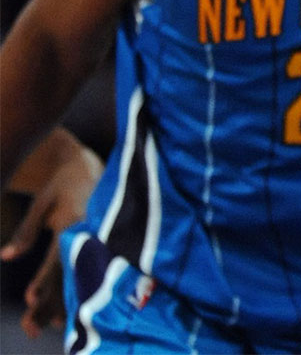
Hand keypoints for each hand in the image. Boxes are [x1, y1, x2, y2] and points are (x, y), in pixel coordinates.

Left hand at [1, 141, 102, 337]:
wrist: (91, 168)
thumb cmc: (62, 185)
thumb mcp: (41, 203)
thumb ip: (26, 231)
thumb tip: (6, 256)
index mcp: (74, 222)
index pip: (57, 256)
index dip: (44, 279)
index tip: (29, 299)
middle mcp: (88, 235)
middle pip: (67, 274)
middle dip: (50, 301)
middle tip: (30, 325)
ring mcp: (96, 241)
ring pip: (76, 277)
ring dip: (60, 302)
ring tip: (44, 325)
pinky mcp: (98, 245)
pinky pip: (84, 272)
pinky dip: (72, 292)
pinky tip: (62, 312)